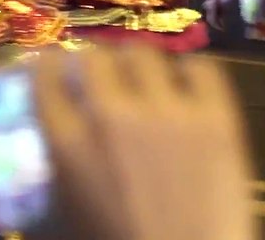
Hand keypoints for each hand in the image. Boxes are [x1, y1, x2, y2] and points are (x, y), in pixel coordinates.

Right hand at [34, 46, 255, 239]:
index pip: (46, 74)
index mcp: (68, 143)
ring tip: (149, 83)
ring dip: (140, 67)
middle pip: (97, 56)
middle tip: (107, 79)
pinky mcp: (217, 119)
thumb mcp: (69, 210)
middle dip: (98, 65)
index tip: (59, 70)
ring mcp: (167, 113)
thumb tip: (60, 130)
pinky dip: (191, 72)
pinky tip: (189, 88)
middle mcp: (112, 114)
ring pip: (145, 54)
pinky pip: (202, 67)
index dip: (52, 67)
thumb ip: (60, 162)